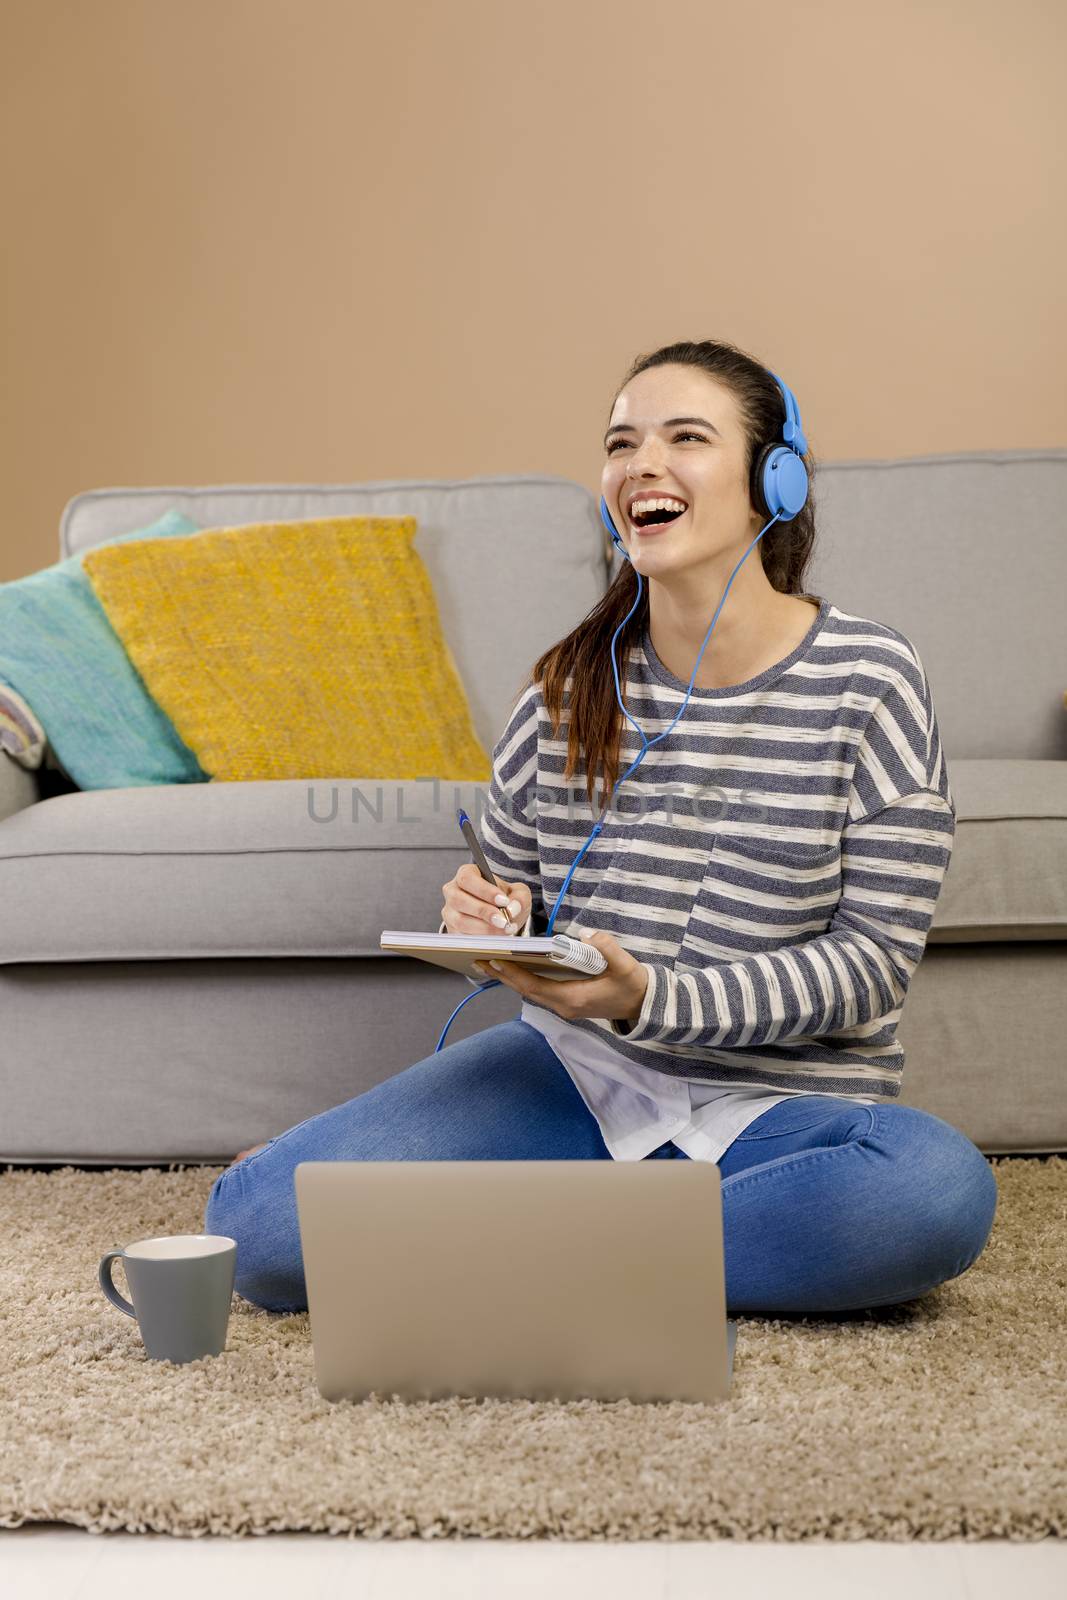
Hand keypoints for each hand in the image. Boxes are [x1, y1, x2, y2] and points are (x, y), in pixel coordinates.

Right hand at [441, 861, 531, 935]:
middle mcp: (452, 891)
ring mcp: (449, 912)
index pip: (468, 879)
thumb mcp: (518, 892)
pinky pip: (461, 936)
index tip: (504, 901)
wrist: (501, 915)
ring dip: (484, 928)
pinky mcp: (451, 930)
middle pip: (459, 900)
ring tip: (504, 930)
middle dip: (483, 912)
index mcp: (466, 874)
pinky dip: (480, 939)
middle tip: (503, 921)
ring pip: (459, 921)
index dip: (485, 891)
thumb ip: (520, 897)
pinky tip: (496, 938)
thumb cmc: (505, 899)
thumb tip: (512, 909)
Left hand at [476, 929, 647, 1024]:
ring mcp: (565, 1006)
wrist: (644, 1005)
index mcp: (573, 999)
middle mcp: (564, 1006)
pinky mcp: (567, 1002)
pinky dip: (523, 980)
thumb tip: (587, 935)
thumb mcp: (626, 966)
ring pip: (530, 992)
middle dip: (502, 975)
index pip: (535, 986)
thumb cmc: (633, 986)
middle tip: (477, 959)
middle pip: (525, 990)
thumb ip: (608, 949)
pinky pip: (538, 991)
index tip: (495, 960)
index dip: (513, 974)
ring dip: (509, 978)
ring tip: (488, 962)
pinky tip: (514, 968)